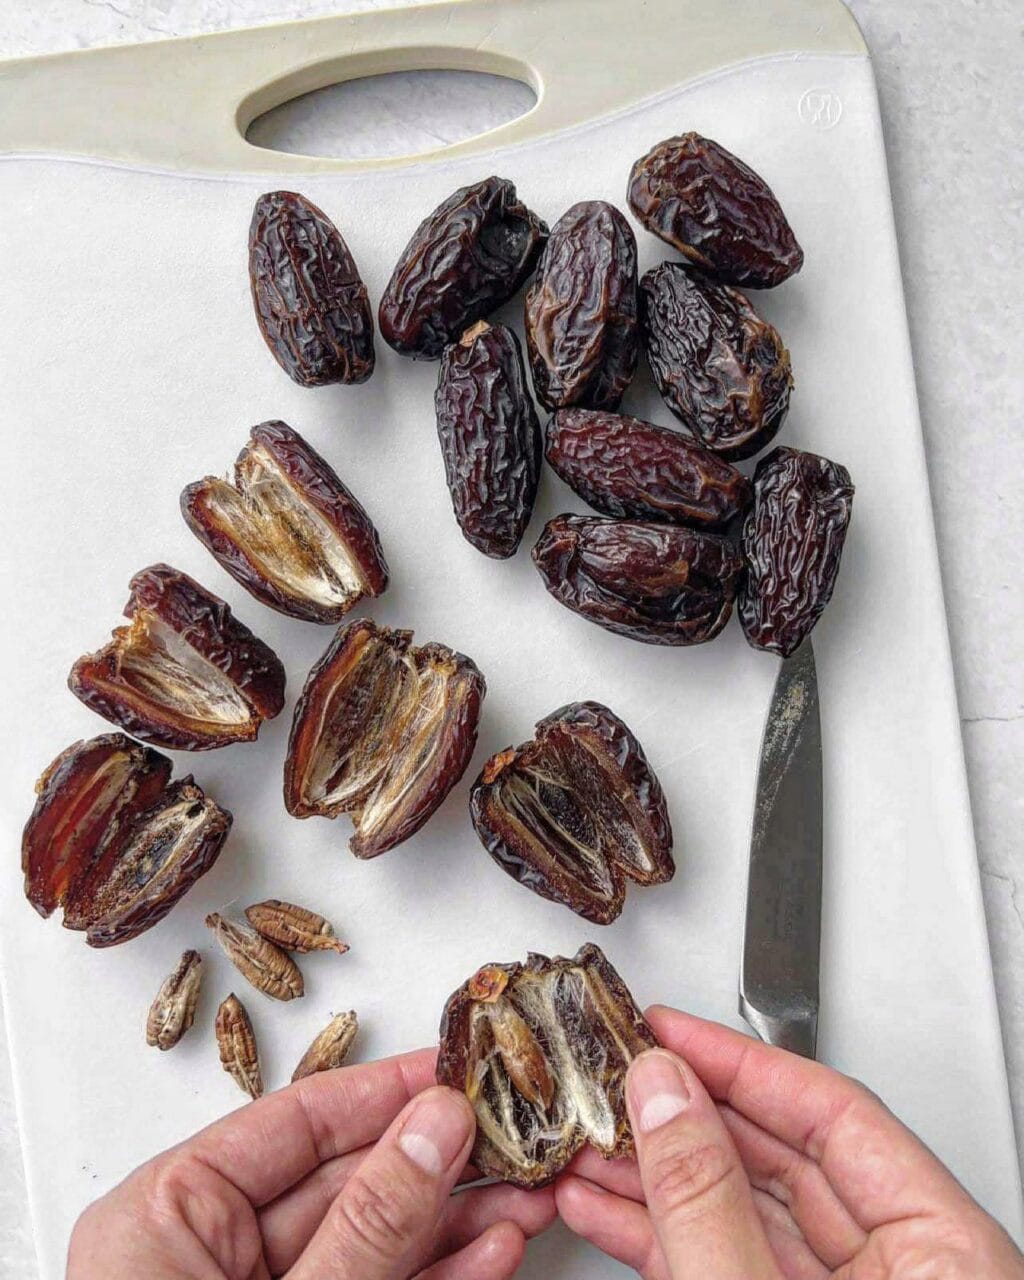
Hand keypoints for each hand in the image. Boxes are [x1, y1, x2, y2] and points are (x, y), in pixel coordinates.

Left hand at [67, 1047, 553, 1278]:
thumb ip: (366, 1224)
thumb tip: (433, 1126)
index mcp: (167, 1216)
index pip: (292, 1122)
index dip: (380, 1092)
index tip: (452, 1072)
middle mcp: (208, 1253)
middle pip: (343, 1180)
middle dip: (437, 1163)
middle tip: (508, 1137)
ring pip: (373, 1241)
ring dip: (455, 1222)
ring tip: (525, 1194)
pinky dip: (440, 1279)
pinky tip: (493, 1253)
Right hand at [557, 1006, 1023, 1278]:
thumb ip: (709, 1204)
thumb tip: (663, 1096)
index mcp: (945, 1252)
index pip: (833, 1109)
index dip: (738, 1058)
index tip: (665, 1026)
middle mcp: (902, 1272)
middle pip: (778, 1155)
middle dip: (678, 1118)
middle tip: (613, 1077)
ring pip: (738, 1214)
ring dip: (653, 1177)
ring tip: (588, 1140)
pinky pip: (720, 1266)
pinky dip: (660, 1238)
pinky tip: (604, 1208)